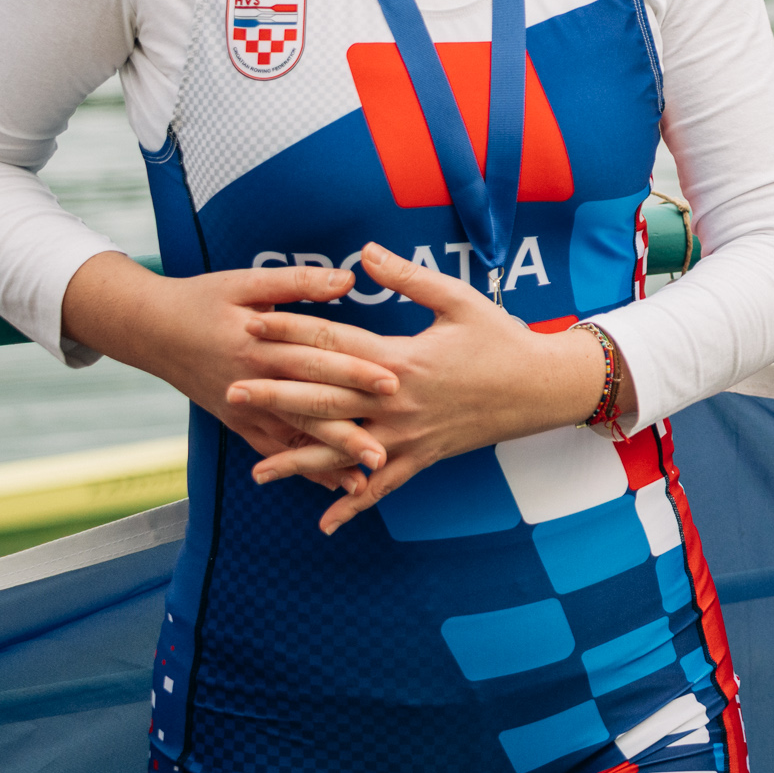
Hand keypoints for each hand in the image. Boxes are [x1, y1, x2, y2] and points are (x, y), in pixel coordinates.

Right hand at [58, 252, 393, 490]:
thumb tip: (348, 278)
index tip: (392, 383)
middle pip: (308, 407)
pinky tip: (329, 483)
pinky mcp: (236, 421)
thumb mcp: (247, 282)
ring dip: (327, 461)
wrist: (150, 329)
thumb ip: (299, 281)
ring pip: (292, 437)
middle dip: (347, 431)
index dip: (354, 370)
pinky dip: (299, 467)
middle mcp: (254, 382)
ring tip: (363, 483)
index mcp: (261, 345)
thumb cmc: (203, 299)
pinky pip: (272, 449)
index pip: (316, 359)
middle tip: (384, 453)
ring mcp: (243, 407)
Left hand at [230, 242, 608, 533]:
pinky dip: (354, 503)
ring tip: (258, 470)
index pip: (335, 345)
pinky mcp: (423, 456)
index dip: (292, 333)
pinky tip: (325, 521)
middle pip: (326, 400)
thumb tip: (364, 251)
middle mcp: (398, 402)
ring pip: (345, 451)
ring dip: (300, 461)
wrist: (542, 387)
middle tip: (232, 393)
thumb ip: (407, 278)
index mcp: (403, 360)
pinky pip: (383, 485)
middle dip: (276, 397)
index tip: (255, 324)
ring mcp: (408, 434)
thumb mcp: (458, 300)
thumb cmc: (502, 338)